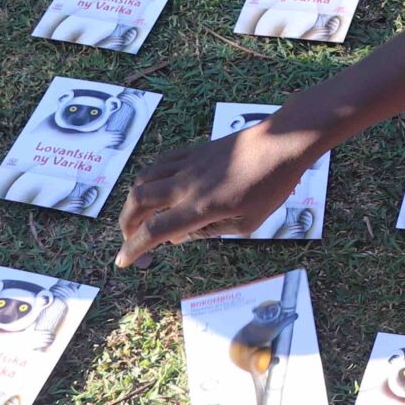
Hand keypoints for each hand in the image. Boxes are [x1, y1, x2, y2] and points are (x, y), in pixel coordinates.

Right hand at [116, 122, 315, 264]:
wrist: (281, 142)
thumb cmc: (272, 186)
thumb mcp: (248, 223)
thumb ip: (211, 231)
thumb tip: (180, 235)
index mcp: (201, 207)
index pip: (155, 230)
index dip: (134, 248)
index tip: (122, 261)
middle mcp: (187, 184)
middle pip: (138, 202)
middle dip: (126, 224)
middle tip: (130, 239)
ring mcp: (188, 164)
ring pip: (144, 179)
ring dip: (134, 201)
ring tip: (140, 216)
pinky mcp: (194, 150)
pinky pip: (160, 163)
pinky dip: (149, 178)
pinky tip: (156, 187)